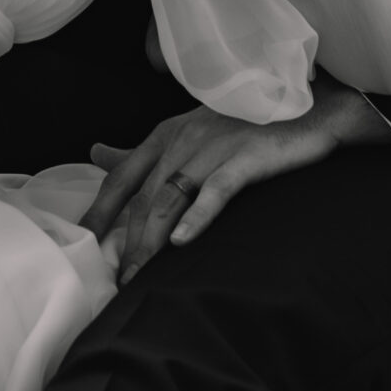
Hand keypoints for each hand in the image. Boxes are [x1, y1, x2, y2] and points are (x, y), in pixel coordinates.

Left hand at [84, 75, 390, 284]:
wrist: (308, 109)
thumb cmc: (243, 127)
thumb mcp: (185, 132)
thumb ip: (142, 150)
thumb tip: (95, 152)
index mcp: (165, 135)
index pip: (121, 178)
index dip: (99, 213)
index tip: (82, 247)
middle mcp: (183, 139)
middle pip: (144, 198)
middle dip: (126, 242)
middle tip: (117, 280)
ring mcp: (213, 148)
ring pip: (171, 199)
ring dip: (152, 241)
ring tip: (140, 276)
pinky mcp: (245, 158)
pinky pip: (215, 191)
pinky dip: (197, 216)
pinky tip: (183, 242)